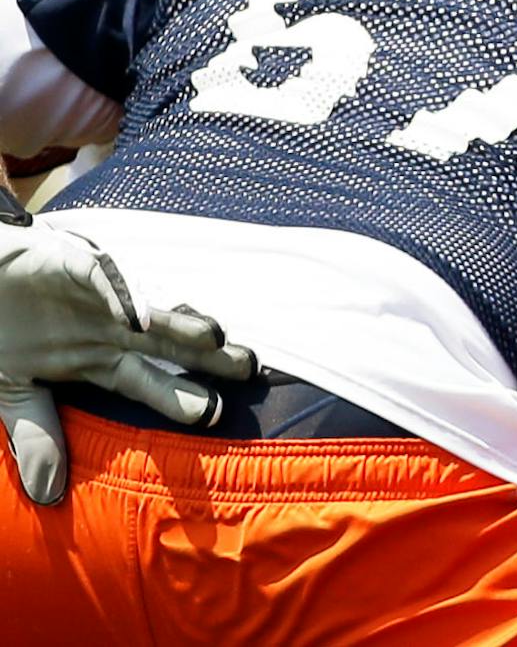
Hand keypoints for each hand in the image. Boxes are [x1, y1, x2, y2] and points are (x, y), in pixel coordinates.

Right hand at [0, 188, 255, 504]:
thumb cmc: (6, 332)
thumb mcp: (15, 391)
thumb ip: (37, 435)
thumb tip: (47, 494)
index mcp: (104, 361)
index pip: (152, 383)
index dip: (181, 397)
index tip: (215, 414)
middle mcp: (115, 331)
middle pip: (170, 347)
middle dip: (208, 358)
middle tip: (247, 369)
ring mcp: (102, 299)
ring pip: (150, 312)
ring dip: (180, 322)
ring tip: (213, 335)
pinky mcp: (78, 266)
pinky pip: (104, 280)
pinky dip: (119, 295)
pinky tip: (137, 312)